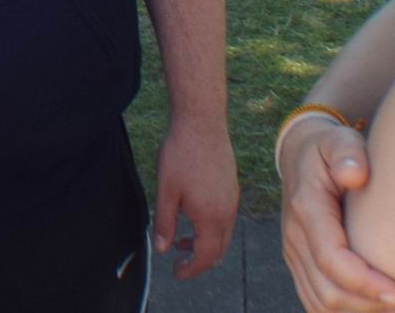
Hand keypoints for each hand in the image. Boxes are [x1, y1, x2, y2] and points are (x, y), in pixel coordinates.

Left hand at [152, 114, 239, 278]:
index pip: (205, 257)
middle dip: (199, 260)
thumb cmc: (181, 154)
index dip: (190, 270)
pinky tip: (193, 214)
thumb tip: (162, 249)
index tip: (176, 272)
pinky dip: (211, 227)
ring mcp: (233, 198)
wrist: (201, 121)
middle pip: (218, 250)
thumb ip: (164, 223)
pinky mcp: (232, 186)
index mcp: (212, 217)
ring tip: (181, 238)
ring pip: (223, 234)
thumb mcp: (166, 191)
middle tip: (179, 260)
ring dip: (205, 242)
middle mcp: (228, 212)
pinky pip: (225, 218)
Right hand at [279, 118, 394, 312]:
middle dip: (369, 305)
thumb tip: (355, 173)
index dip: (364, 282)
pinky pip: (315, 302)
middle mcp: (295, 236)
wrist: (300, 156)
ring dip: (359, 311)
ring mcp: (294, 254)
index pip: (330, 258)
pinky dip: (346, 311)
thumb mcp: (339, 140)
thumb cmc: (331, 150)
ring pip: (320, 303)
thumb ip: (347, 152)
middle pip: (327, 291)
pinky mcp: (299, 265)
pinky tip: (375, 304)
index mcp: (307, 208)